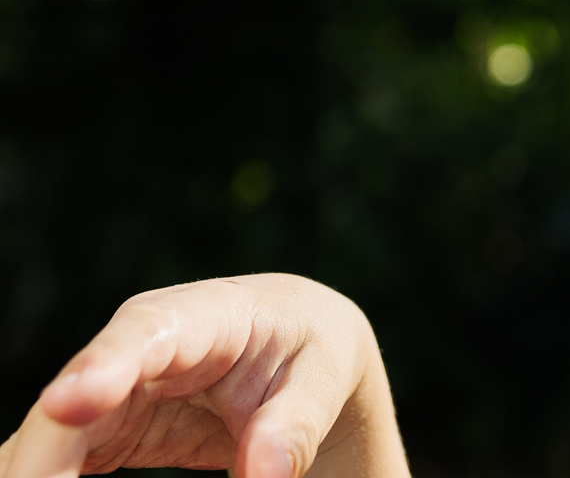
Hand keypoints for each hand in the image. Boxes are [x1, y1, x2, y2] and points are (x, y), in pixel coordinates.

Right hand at [0, 275, 407, 477]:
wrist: (298, 350)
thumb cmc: (312, 352)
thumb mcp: (324, 377)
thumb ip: (295, 423)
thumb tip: (264, 473)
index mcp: (208, 314)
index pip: (148, 332)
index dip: (103, 366)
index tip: (65, 405)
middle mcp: (146, 344)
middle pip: (77, 399)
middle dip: (45, 455)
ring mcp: (120, 385)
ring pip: (57, 435)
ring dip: (38, 469)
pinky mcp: (110, 427)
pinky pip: (66, 460)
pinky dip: (51, 476)